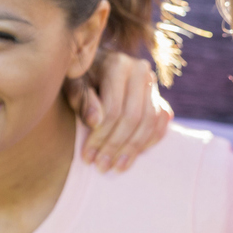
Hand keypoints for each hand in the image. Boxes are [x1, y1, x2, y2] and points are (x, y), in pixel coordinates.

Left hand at [65, 54, 172, 172]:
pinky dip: (149, 140)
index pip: (113, 109)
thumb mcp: (72, 84)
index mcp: (118, 65)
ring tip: (117, 167)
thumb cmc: (78, 77)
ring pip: (150, 122)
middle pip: (133, 117)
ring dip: (134, 148)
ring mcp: (153, 84)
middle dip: (116, 145)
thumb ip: (82, 100)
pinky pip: (160, 122)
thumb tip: (95, 122)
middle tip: (102, 166)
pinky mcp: (159, 96)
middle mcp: (141, 71)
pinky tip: (133, 155)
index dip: (100, 136)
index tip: (87, 157)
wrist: (93, 65)